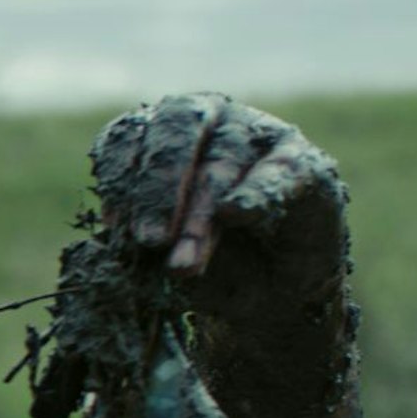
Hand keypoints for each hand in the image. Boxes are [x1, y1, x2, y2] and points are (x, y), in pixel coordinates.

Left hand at [88, 93, 348, 323]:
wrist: (270, 297)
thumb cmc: (204, 266)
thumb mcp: (160, 258)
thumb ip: (138, 236)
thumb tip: (116, 222)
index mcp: (159, 136)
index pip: (130, 135)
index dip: (120, 175)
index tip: (113, 224)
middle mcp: (208, 120)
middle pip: (178, 130)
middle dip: (158, 189)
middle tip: (148, 242)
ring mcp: (258, 133)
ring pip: (221, 162)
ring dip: (199, 217)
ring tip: (182, 267)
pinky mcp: (303, 162)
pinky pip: (277, 171)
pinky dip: (255, 192)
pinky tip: (236, 214)